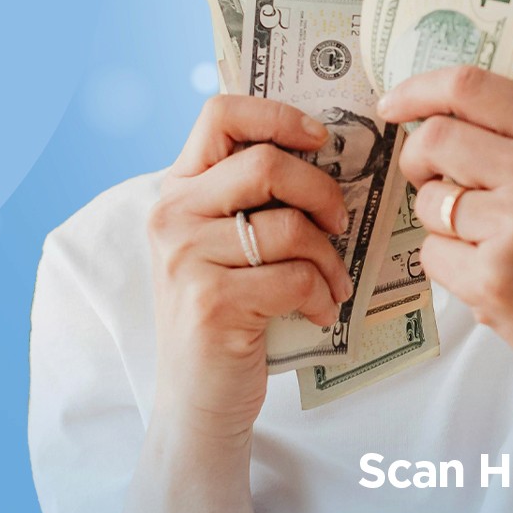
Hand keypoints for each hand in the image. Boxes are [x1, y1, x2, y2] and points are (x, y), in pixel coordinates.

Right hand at [147, 95, 354, 442]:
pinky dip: (322, 295)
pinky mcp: (211, 303)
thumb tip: (326, 154)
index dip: (278, 114)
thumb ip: (250, 198)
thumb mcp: (224, 244)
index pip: (220, 113)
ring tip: (333, 281)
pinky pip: (295, 277)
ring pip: (290, 226)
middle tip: (340, 221)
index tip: (319, 140)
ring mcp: (186, 259)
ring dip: (329, 257)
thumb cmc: (226, 312)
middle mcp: (172, 216)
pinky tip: (320, 311)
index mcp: (177, 190)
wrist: (197, 399)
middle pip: (266, 164)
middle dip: (321, 190)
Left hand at [379, 65, 512, 396]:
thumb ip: (512, 137)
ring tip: (485, 242)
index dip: (417, 90)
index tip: (391, 106)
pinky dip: (448, 265)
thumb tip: (425, 114)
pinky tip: (490, 275)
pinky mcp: (495, 278)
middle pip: (434, 138)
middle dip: (416, 160)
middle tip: (431, 181)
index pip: (469, 86)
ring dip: (439, 222)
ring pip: (428, 201)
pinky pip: (432, 253)